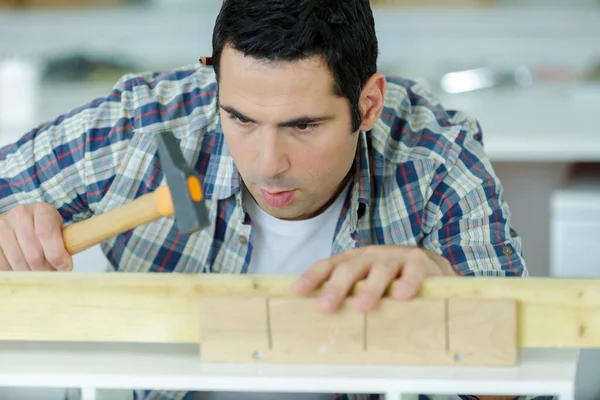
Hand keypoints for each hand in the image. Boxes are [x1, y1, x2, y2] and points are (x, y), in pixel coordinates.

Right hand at [0, 203, 71, 270]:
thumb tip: (64, 268)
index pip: (47, 233)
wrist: (22, 222)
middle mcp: (20, 214)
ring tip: (38, 272)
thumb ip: (64, 244)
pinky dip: (15, 272)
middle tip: (51, 274)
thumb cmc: (45, 228)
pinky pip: (4, 264)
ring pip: (19, 261)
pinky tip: (23, 269)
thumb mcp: (59, 230)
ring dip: (31, 273)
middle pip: (34, 253)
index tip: (65, 267)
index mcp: (42, 210)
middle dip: (45, 269)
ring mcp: (3, 226)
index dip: (57, 255)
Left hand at [292, 245, 456, 312]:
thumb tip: (317, 320)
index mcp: (352, 261)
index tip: (298, 291)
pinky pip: (413, 272)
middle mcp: (370, 256)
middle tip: (325, 307)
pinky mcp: (419, 263)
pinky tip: (402, 296)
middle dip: (336, 287)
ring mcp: (394, 257)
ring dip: (370, 288)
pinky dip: (408, 283)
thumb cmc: (387, 279)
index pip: (328, 266)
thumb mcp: (364, 283)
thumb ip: (346, 296)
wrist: (427, 265)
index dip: (312, 277)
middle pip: (350, 268)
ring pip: (380, 270)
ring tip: (362, 306)